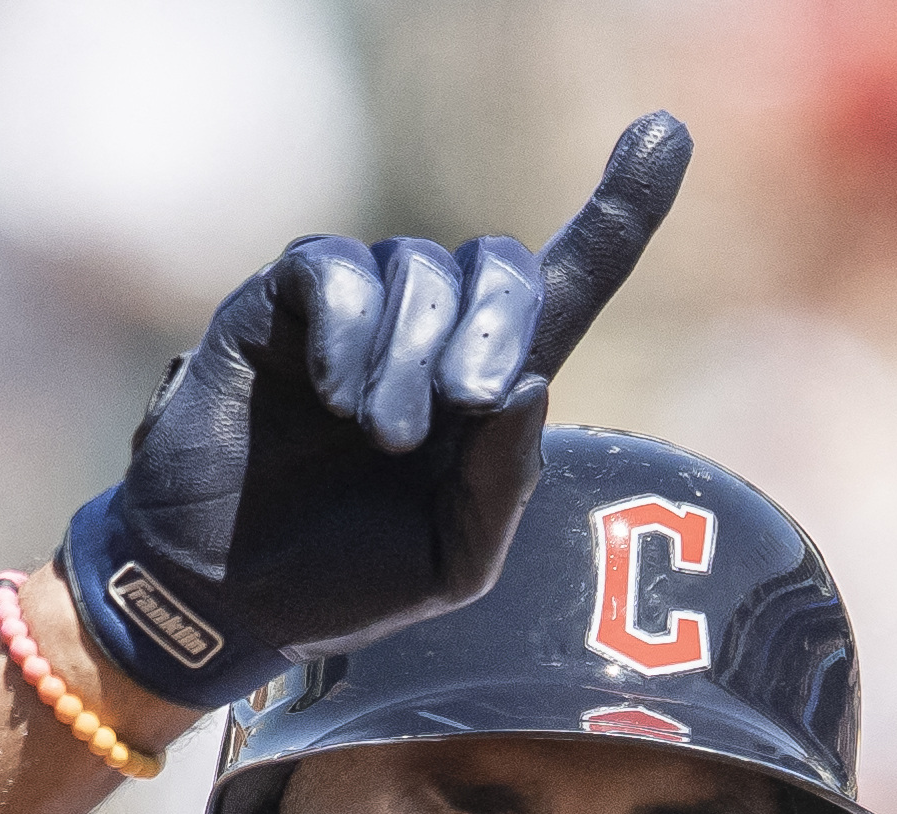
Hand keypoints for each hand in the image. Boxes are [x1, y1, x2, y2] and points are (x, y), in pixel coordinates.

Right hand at [63, 112, 692, 711]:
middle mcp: (429, 333)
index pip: (568, 284)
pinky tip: (335, 397)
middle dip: (497, 324)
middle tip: (468, 402)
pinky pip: (335, 271)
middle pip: (500, 263)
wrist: (230, 596)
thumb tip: (529, 383)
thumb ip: (505, 480)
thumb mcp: (453, 558)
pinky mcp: (282, 302)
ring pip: (416, 271)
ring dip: (410, 358)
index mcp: (487, 389)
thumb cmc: (345, 580)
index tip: (667, 134)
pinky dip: (349, 330)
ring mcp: (355, 311)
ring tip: (380, 436)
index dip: (619, 212)